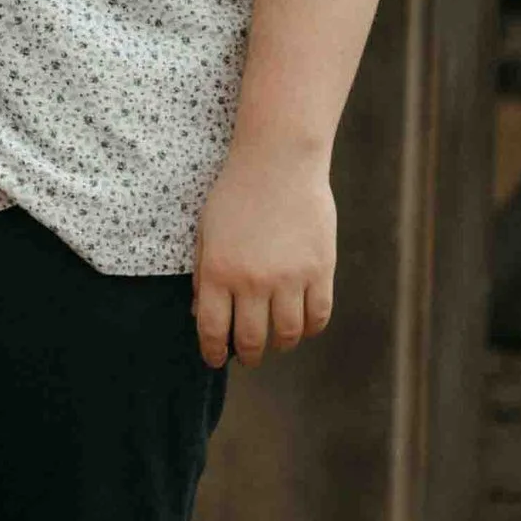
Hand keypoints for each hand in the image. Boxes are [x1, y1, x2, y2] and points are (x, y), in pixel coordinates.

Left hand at [194, 140, 334, 368]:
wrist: (279, 161)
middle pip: (251, 340)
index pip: (212, 330)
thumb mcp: (206, 231)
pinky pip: (317, 316)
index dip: (212, 352)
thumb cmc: (237, 193)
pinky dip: (310, 328)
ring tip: (277, 341)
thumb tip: (200, 313)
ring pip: (287, 334)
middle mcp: (252, 281)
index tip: (215, 359)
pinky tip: (302, 325)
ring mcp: (289, 278)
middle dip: (247, 355)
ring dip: (280, 345)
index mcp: (218, 272)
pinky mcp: (320, 270)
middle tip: (249, 355)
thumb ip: (202, 274)